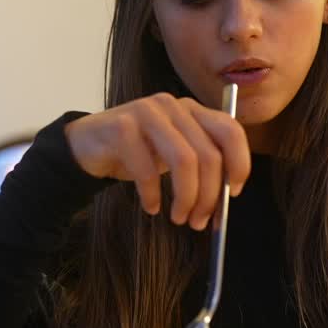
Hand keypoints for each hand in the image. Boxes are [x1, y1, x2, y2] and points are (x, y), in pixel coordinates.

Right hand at [65, 93, 250, 229]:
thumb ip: (201, 166)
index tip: (233, 194)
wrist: (88, 145)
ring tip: (178, 218)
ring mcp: (147, 112)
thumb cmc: (138, 153)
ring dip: (186, 198)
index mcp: (192, 110)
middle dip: (209, 195)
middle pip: (208, 154)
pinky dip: (152, 195)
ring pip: (184, 161)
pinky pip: (148, 170)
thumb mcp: (173, 155)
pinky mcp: (122, 127)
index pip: (230, 130)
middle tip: (201, 221)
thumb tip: (226, 199)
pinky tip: (151, 206)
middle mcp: (173, 105)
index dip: (239, 164)